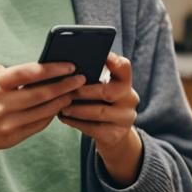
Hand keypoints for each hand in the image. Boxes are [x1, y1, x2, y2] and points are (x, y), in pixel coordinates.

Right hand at [0, 62, 84, 155]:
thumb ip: (11, 71)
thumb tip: (42, 68)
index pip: (30, 72)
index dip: (53, 69)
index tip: (71, 66)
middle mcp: (0, 103)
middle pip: (42, 93)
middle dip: (65, 85)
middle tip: (80, 79)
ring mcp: (6, 123)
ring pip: (43, 111)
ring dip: (62, 101)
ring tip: (73, 93)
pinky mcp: (10, 138)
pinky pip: (38, 125)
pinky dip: (51, 115)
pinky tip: (59, 107)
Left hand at [59, 53, 142, 183]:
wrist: (113, 134)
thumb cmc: (101, 103)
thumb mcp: (103, 88)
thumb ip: (93, 78)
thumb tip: (67, 69)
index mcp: (126, 83)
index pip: (124, 67)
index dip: (113, 60)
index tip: (99, 56)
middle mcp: (130, 99)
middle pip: (107, 92)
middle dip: (84, 91)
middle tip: (65, 89)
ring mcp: (125, 118)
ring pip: (99, 112)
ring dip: (77, 108)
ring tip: (61, 106)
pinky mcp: (115, 135)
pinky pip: (93, 128)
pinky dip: (76, 122)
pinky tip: (64, 118)